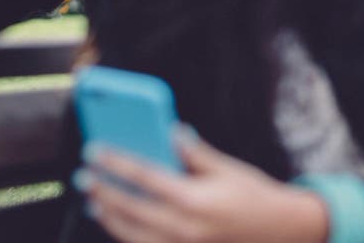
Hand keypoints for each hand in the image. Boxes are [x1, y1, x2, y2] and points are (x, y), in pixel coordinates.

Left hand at [77, 127, 327, 242]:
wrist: (278, 230)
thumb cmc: (253, 196)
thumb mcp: (227, 168)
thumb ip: (194, 152)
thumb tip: (171, 130)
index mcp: (195, 200)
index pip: (145, 177)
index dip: (116, 163)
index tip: (95, 151)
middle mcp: (185, 228)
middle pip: (131, 209)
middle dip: (104, 192)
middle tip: (84, 176)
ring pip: (132, 235)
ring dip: (109, 216)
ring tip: (93, 200)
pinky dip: (126, 234)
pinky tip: (115, 221)